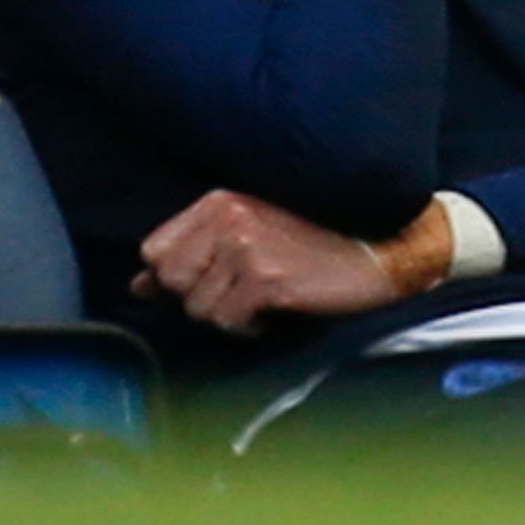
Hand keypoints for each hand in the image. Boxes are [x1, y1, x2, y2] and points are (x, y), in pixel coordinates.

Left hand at [135, 188, 410, 334]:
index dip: (177, 273)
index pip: (155, 250)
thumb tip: (139, 284)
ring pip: (198, 307)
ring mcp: (247, 248)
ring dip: (230, 312)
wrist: (384, 248)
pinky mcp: (266, 280)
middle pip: (173, 281)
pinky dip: (250, 325)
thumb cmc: (320, 238)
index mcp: (221, 199)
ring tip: (266, 294)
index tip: (211, 275)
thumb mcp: (252, 229)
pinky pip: (228, 322)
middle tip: (245, 285)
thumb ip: (195, 250)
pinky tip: (278, 305)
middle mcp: (230, 218)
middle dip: (203, 294)